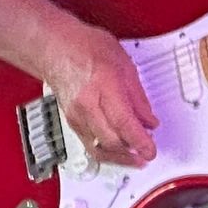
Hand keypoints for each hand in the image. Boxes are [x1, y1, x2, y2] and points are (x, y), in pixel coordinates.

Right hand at [41, 21, 157, 167]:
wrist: (55, 48)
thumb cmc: (86, 49)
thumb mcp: (125, 65)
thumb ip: (138, 97)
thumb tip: (149, 120)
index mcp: (103, 86)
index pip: (123, 122)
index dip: (139, 141)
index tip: (151, 150)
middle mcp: (86, 105)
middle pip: (111, 140)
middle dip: (132, 152)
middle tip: (147, 153)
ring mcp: (75, 116)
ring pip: (98, 147)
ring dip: (119, 157)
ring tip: (135, 159)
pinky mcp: (71, 122)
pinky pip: (89, 144)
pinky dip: (106, 151)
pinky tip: (117, 153)